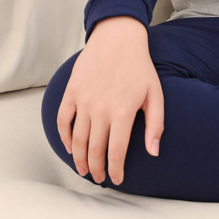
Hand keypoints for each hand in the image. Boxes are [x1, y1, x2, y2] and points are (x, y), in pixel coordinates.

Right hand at [56, 16, 163, 185]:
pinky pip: (63, 121)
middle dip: (97, 169)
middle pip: (94, 150)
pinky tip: (70, 147)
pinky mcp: (71, 93)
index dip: (115, 170)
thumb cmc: (139, 66)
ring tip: (84, 170)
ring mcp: (83, 102)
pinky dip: (63, 138)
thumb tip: (153, 152)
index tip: (116, 180)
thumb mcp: (155, 93)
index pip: (116, 152)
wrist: (118, 38)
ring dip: (79, 159)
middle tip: (99, 178)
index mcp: (123, 112)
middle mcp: (101, 110)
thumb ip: (156, 124)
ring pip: (77, 140)